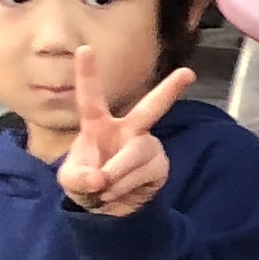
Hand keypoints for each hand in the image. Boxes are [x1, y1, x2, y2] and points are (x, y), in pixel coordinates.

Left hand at [59, 46, 193, 216]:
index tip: (84, 48)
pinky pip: (144, 173)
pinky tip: (118, 193)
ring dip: (117, 174)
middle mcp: (128, 130)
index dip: (87, 73)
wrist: (108, 211)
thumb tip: (101, 179)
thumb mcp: (70, 181)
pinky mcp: (159, 165)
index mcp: (99, 125)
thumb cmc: (86, 183)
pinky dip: (126, 187)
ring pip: (135, 154)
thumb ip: (79, 178)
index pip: (91, 97)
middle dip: (170, 90)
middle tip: (188, 73)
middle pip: (151, 108)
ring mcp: (147, 146)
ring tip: (104, 191)